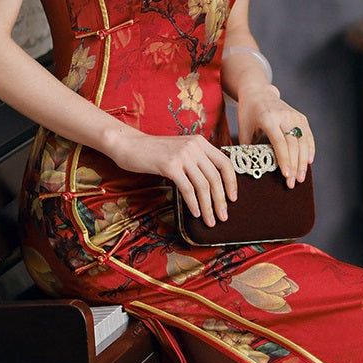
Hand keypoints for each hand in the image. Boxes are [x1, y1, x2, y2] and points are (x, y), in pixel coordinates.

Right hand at [108, 129, 237, 226]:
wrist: (129, 145)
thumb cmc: (154, 152)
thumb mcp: (180, 150)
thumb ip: (196, 160)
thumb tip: (212, 185)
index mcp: (200, 142)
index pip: (225, 163)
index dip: (231, 182)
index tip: (233, 198)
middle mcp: (194, 146)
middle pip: (215, 177)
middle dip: (221, 200)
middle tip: (223, 216)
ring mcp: (182, 155)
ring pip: (203, 186)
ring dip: (209, 206)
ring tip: (210, 220)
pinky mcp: (169, 165)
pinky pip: (187, 189)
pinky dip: (194, 204)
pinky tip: (196, 213)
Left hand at [236, 92, 313, 186]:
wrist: (258, 92)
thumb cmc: (248, 113)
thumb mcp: (243, 130)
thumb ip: (248, 149)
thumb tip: (252, 171)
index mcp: (267, 118)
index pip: (279, 142)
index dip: (284, 159)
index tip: (285, 175)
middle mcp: (283, 116)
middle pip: (293, 144)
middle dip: (294, 165)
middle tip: (293, 183)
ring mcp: (294, 115)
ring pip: (303, 141)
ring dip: (303, 161)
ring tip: (300, 178)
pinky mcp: (300, 117)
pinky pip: (308, 135)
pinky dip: (310, 149)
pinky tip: (308, 163)